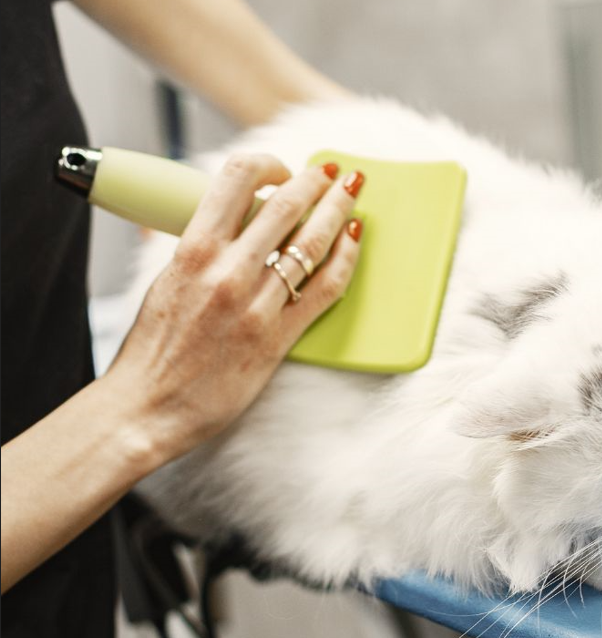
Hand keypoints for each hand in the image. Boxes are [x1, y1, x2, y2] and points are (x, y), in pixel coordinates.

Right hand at [105, 154, 363, 462]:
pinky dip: (345, 258)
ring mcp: (255, 305)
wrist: (147, 409)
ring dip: (338, 210)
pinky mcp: (277, 337)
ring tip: (353, 194)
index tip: (283, 168)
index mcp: (192, 250)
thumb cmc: (152, 351)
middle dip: (316, 180)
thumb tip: (216, 217)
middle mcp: (226, 271)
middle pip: (286, 205)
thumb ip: (194, 248)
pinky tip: (354, 240)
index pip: (237, 179)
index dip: (270, 164)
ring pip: (311, 242)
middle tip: (333, 171)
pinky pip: (324, 288)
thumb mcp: (162, 282)